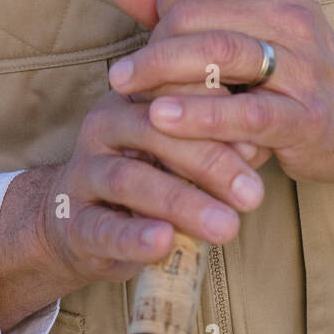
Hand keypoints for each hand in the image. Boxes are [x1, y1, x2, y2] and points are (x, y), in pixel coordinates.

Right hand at [37, 85, 267, 291]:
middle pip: (155, 132)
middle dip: (209, 162)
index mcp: (131, 97)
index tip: (260, 139)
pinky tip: (163, 242)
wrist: (78, 221)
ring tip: (225, 226)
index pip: (173, 91)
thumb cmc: (146, 176)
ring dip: (181, 203)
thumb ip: (210, 143)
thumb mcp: (177, 152)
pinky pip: (102, 227)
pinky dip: (133, 236)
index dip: (215, 111)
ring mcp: (84, 173)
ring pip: (129, 180)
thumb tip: (256, 143)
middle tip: (252, 193)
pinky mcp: (73, 222)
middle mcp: (103, 125)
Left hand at [110, 0, 333, 206]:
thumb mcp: (246, 29)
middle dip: (153, 43)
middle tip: (128, 73)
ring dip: (160, 70)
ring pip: (216, 52)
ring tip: (126, 88)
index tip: (153, 30)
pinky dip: (196, 115)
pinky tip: (161, 119)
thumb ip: (183, 7)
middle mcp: (291, 16)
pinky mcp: (303, 115)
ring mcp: (302, 65)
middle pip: (197, 14)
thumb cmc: (292, 72)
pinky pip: (243, 111)